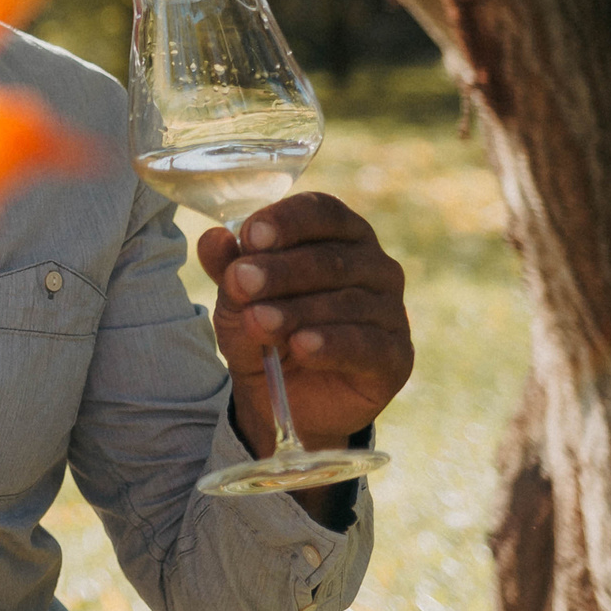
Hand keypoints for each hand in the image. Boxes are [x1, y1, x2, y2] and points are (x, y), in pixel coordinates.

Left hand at [197, 192, 411, 457]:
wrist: (286, 398)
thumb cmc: (267, 329)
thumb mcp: (238, 299)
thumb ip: (228, 268)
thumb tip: (213, 239)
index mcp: (339, 234)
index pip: (322, 212)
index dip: (287, 221)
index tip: (250, 236)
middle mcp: (374, 265)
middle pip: (330, 258)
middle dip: (280, 271)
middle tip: (241, 282)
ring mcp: (390, 310)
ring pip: (345, 302)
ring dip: (296, 311)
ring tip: (257, 321)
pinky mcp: (396, 356)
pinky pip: (367, 345)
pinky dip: (330, 344)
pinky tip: (301, 346)